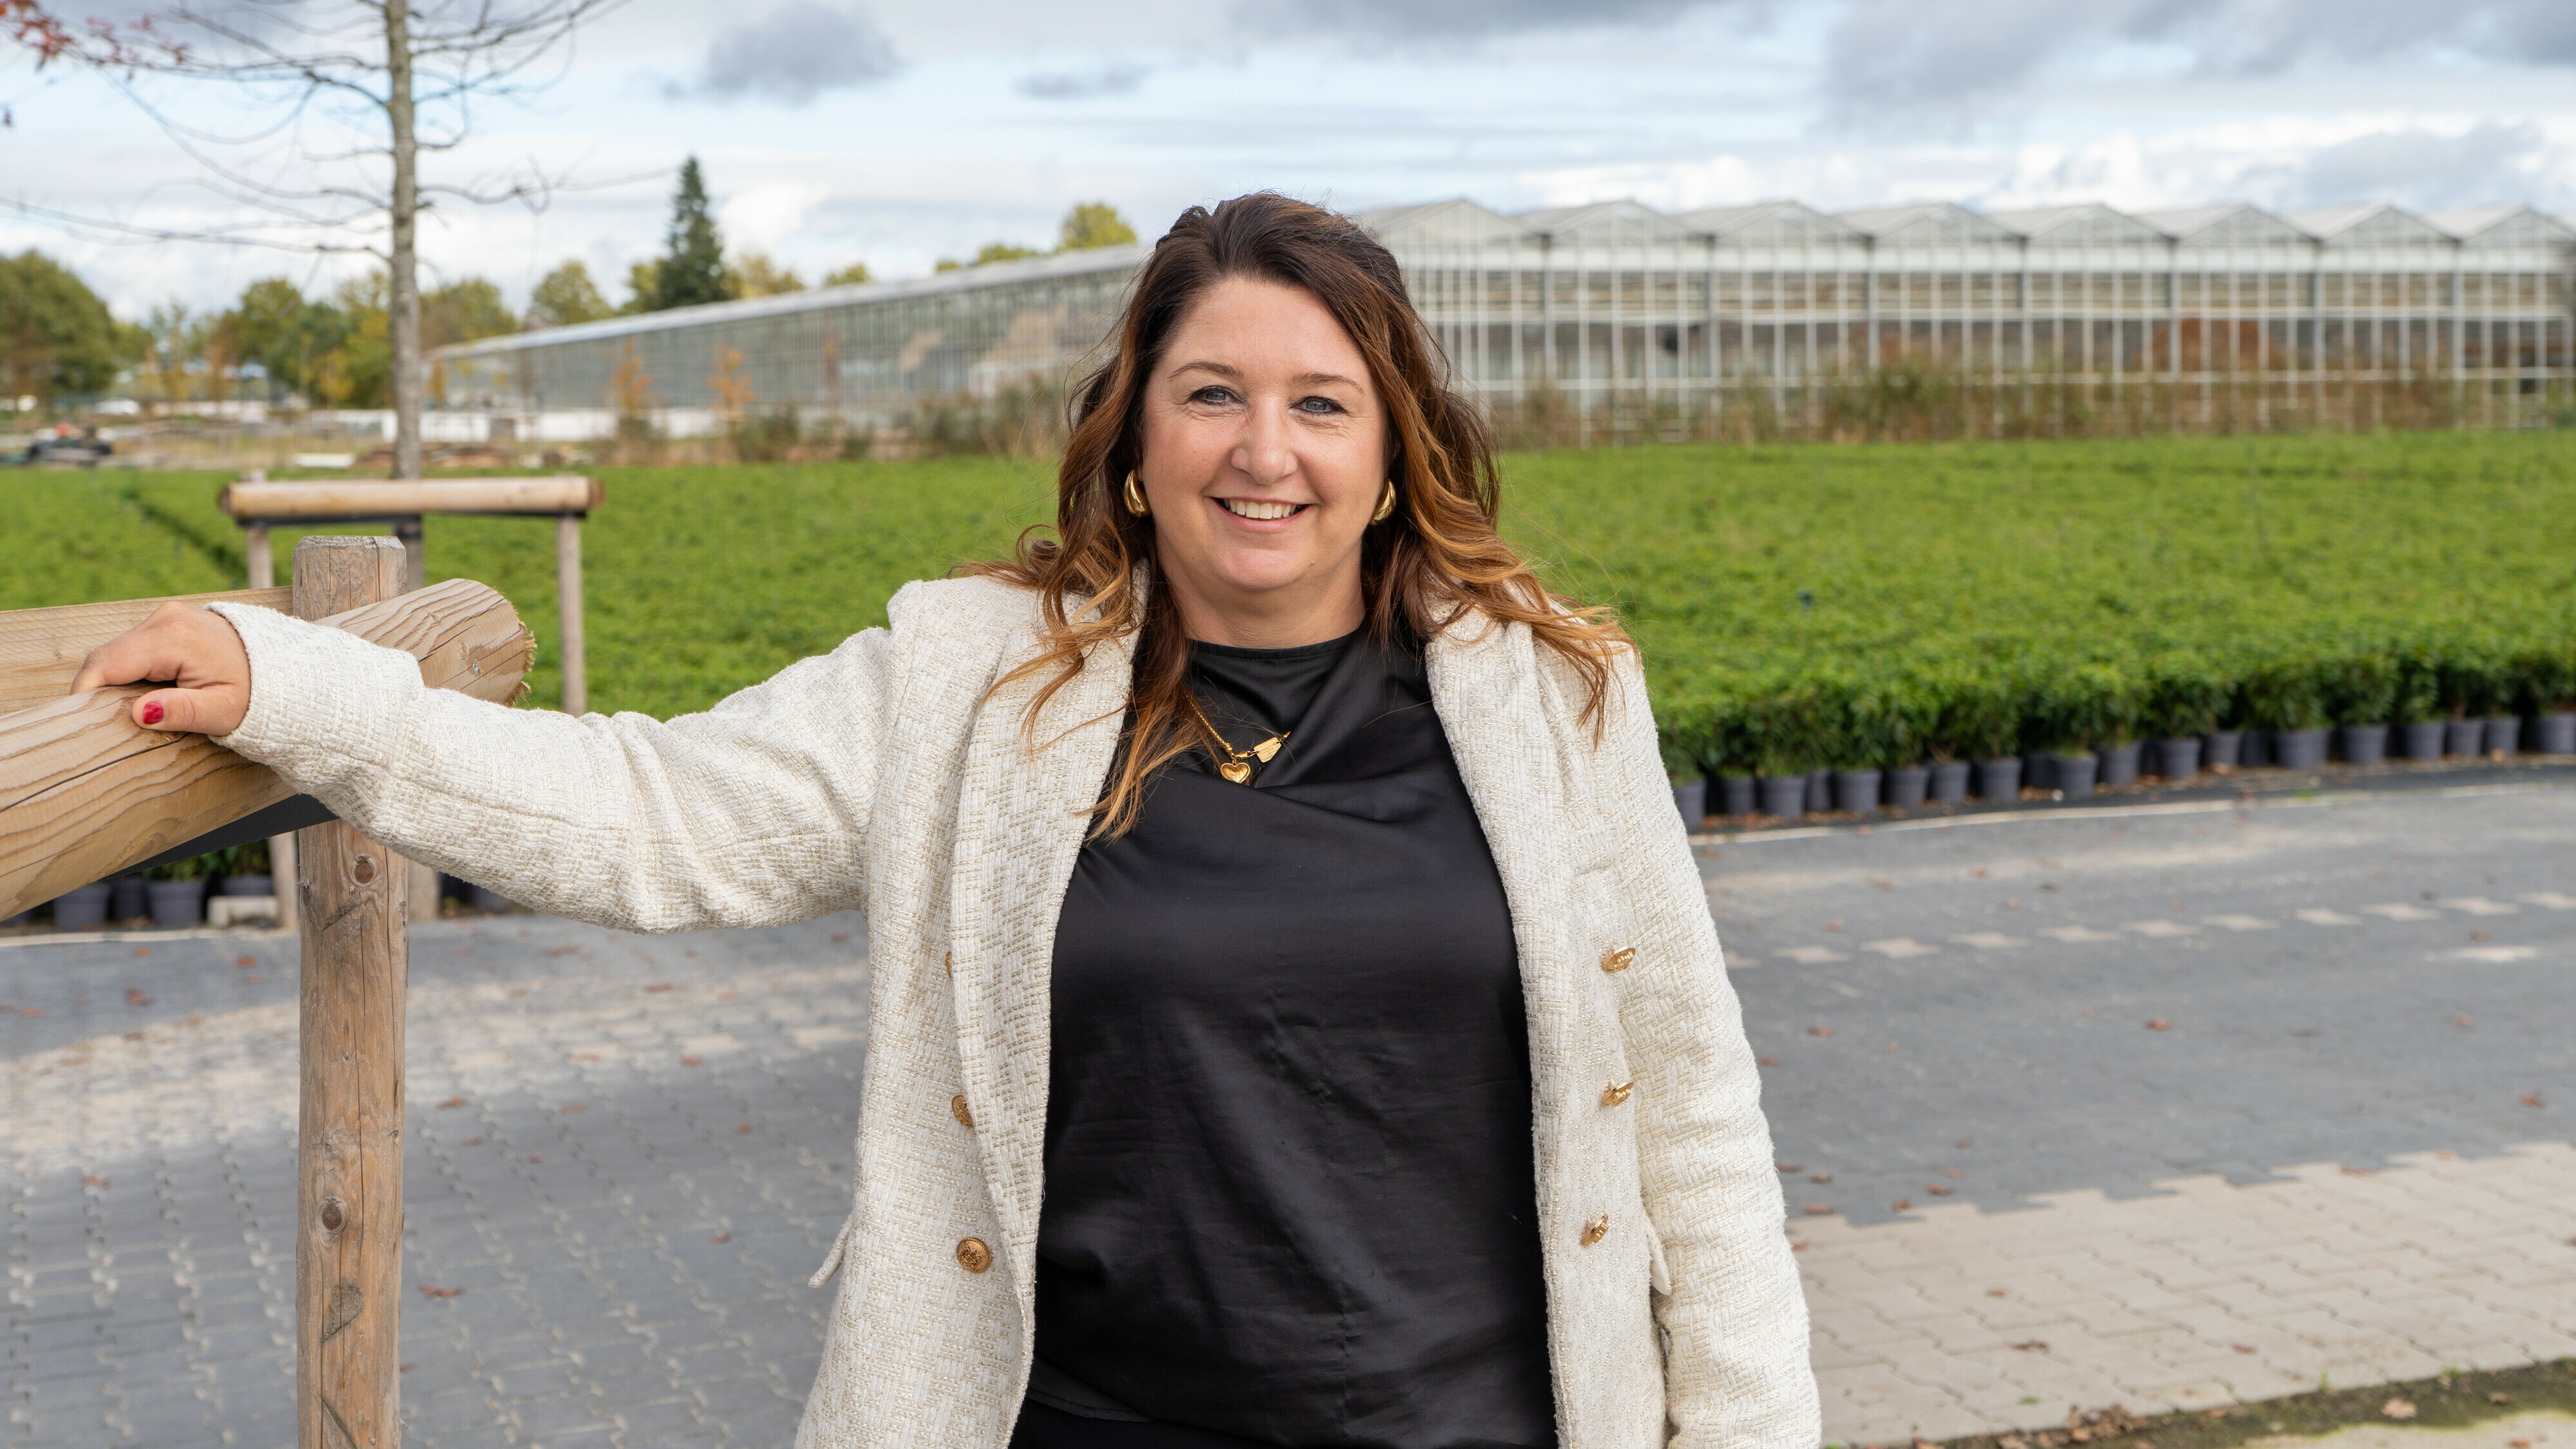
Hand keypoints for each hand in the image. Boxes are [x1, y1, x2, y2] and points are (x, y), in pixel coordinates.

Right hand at [70, 602, 253, 736]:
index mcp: (174, 638)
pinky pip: (135, 649)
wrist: (284, 670)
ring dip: (117, 681)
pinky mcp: (169, 623)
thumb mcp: (222, 711)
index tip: (80, 721)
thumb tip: (139, 712)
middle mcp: (165, 620)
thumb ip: (181, 712)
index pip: (106, 663)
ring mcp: (167, 618)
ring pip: (119, 653)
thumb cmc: (258, 695)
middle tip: (106, 724)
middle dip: (100, 689)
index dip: (85, 692)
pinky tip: (149, 693)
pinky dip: (133, 672)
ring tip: (135, 710)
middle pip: (108, 657)